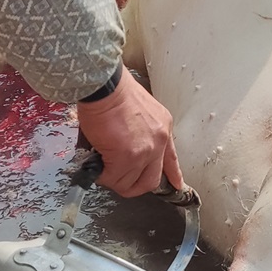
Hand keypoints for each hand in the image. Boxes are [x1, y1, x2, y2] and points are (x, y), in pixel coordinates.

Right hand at [76, 67, 182, 197]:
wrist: (106, 85)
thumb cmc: (114, 90)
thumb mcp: (140, 109)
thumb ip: (140, 131)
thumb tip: (123, 150)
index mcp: (163, 127)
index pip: (171, 158)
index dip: (173, 175)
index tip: (176, 184)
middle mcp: (158, 142)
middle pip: (150, 180)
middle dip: (134, 185)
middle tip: (119, 181)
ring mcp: (144, 152)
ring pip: (129, 182)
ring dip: (113, 178)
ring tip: (101, 165)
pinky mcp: (126, 158)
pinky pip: (112, 178)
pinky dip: (101, 175)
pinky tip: (95, 163)